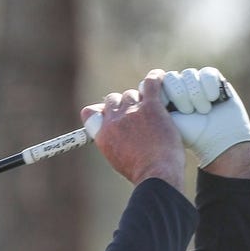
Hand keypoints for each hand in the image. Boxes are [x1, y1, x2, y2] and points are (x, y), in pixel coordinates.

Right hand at [80, 69, 184, 188]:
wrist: (156, 173)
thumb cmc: (140, 171)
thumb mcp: (116, 159)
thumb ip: (112, 142)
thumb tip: (116, 134)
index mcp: (102, 134)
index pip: (91, 112)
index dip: (103, 112)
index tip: (112, 115)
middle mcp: (113, 120)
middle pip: (113, 99)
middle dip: (123, 104)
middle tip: (137, 113)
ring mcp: (131, 111)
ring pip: (132, 93)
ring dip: (140, 98)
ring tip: (152, 108)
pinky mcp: (151, 107)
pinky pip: (150, 83)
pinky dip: (154, 78)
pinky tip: (158, 77)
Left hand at [157, 67, 249, 166]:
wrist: (218, 141)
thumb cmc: (188, 136)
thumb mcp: (163, 124)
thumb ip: (148, 110)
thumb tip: (137, 96)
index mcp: (161, 98)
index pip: (151, 83)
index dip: (160, 95)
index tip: (166, 110)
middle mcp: (178, 87)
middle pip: (170, 77)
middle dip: (179, 95)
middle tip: (187, 112)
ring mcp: (195, 82)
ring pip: (188, 74)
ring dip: (195, 94)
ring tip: (202, 111)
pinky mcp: (213, 79)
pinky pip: (207, 74)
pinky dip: (209, 87)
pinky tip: (213, 100)